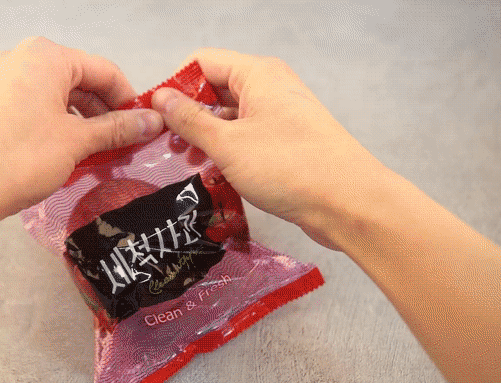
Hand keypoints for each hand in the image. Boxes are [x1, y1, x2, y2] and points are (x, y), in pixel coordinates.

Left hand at [0, 36, 163, 223]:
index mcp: (46, 56)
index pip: (105, 71)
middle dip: (104, 113)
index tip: (144, 128)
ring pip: (56, 96)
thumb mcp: (77, 142)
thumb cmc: (18, 158)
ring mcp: (1, 80)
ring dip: (81, 122)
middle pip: (80, 81)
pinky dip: (56, 126)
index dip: (129, 100)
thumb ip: (118, 128)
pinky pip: (34, 107)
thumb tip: (152, 121)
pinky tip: (65, 154)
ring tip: (96, 155)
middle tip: (123, 146)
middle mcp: (21, 59)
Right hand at [151, 49, 388, 249]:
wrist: (349, 203)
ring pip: (230, 115)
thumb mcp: (228, 144)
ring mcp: (279, 115)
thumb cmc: (291, 167)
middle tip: (164, 143)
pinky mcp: (286, 142)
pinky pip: (246, 136)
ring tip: (186, 161)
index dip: (174, 84)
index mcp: (258, 75)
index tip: (152, 114)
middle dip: (187, 114)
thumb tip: (161, 98)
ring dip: (205, 135)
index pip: (202, 62)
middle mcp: (270, 88)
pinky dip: (225, 150)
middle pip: (215, 88)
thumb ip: (190, 120)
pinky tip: (211, 172)